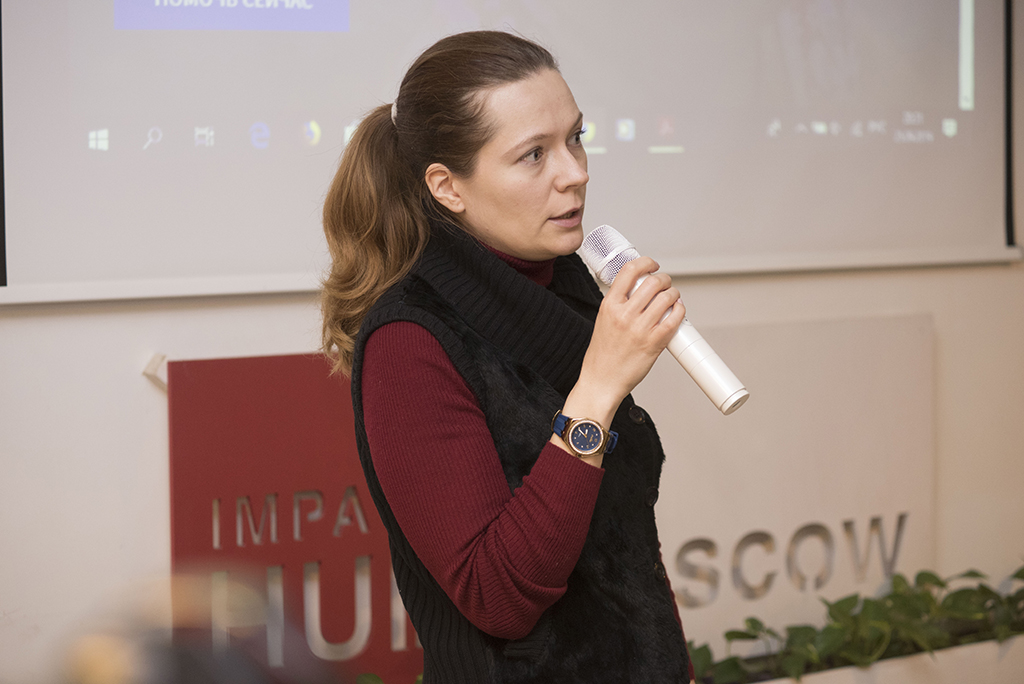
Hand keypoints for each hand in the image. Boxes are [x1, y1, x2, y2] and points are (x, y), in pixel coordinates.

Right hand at [561, 257, 684, 436]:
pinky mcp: (654, 343)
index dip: (646, 263)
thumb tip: (638, 290)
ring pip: (667, 298)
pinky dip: (680, 310)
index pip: (629, 271)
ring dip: (674, 294)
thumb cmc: (601, 356)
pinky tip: (677, 311)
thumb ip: (618, 304)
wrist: (601, 381)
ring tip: (672, 298)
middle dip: (664, 279)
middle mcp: (624, 315)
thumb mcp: (603, 321)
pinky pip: (674, 318)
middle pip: (653, 282)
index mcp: (609, 306)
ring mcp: (640, 329)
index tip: (652, 265)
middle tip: (665, 284)